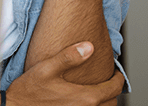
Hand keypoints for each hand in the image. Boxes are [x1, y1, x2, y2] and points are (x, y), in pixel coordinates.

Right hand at [6, 41, 123, 105]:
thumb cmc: (29, 91)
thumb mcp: (47, 68)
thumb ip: (69, 57)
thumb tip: (89, 46)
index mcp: (85, 97)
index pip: (114, 89)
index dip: (119, 78)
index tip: (117, 72)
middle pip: (111, 102)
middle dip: (112, 91)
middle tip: (109, 81)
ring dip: (103, 100)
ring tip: (98, 90)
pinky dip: (92, 104)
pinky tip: (82, 98)